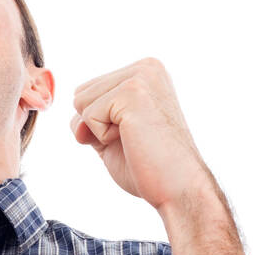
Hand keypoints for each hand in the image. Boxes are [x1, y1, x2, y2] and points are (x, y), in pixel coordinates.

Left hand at [71, 57, 211, 210]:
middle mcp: (145, 67)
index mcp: (145, 72)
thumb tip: (75, 118)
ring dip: (99, 131)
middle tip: (133, 140)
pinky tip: (132, 140)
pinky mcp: (132, 92)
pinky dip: (102, 137)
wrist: (179, 188)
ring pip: (81, 102)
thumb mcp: (111, 135)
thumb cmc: (151, 166)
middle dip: (96, 125)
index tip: (132, 135)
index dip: (98, 123)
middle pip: (81, 93)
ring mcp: (141, 77)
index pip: (89, 90)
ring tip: (134, 139)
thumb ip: (89, 120)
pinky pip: (88, 115)